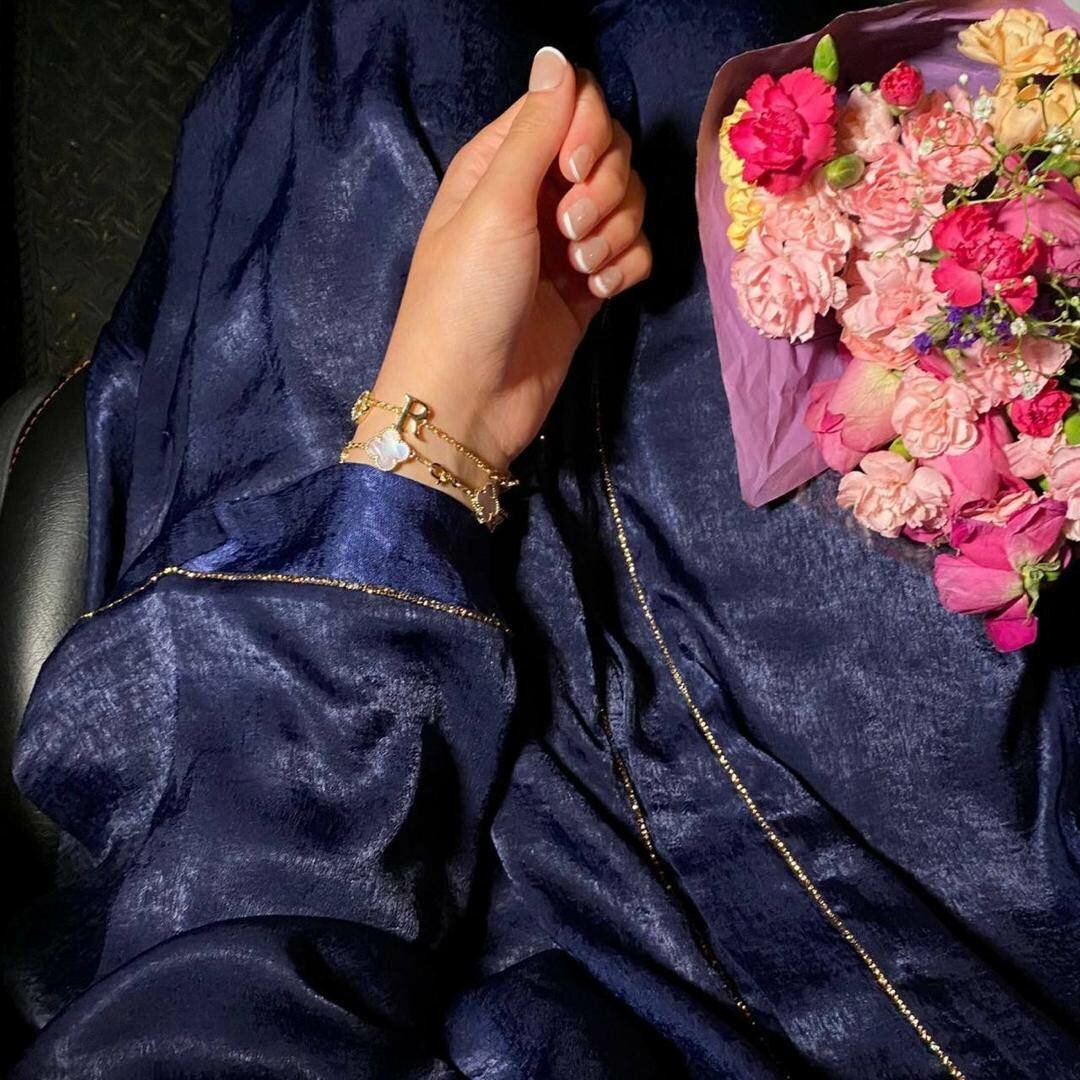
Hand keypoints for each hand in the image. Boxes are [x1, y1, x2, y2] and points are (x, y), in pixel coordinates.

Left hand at [349, 46, 649, 496]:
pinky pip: (634, 253)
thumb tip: (556, 55)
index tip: (575, 169)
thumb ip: (534, 131)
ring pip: (628, 204)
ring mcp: (564, 245)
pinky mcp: (589, 289)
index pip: (571, 106)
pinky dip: (626, 269)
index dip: (588, 130)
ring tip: (579, 273)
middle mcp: (535, 195)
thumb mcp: (495, 205)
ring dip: (615, 233)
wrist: (470, 401)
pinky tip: (598, 295)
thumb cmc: (465, 299)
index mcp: (500, 162)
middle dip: (606, 188)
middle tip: (570, 233)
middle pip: (608, 152)